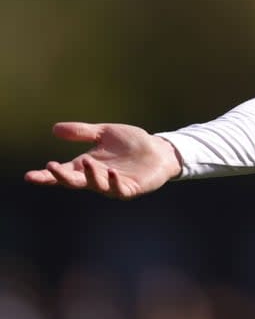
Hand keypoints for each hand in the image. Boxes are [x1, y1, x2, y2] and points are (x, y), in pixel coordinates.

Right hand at [25, 122, 182, 199]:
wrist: (159, 149)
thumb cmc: (131, 142)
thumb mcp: (104, 133)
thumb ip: (82, 132)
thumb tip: (54, 129)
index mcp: (87, 166)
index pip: (63, 172)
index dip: (47, 176)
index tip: (30, 175)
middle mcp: (97, 178)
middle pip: (75, 181)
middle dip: (61, 177)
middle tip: (50, 168)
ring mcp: (113, 185)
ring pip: (96, 185)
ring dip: (90, 175)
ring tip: (87, 161)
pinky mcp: (130, 188)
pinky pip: (119, 189)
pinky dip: (113, 182)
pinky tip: (110, 172)